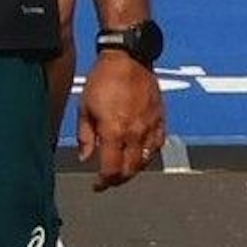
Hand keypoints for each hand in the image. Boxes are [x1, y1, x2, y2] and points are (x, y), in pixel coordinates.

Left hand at [78, 50, 166, 189]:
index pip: (112, 169)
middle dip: (118, 180)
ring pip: (144, 162)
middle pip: (130, 170)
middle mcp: (136, 134)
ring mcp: (151, 129)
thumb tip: (85, 157)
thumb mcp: (85, 107)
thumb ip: (86, 136)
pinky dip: (146, 157)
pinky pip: (156, 148)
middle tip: (108, 180)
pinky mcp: (161, 122)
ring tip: (120, 169)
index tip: (97, 186)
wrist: (128, 60)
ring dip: (132, 170)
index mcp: (115, 131)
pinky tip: (137, 155)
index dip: (103, 182)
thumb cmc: (103, 80)